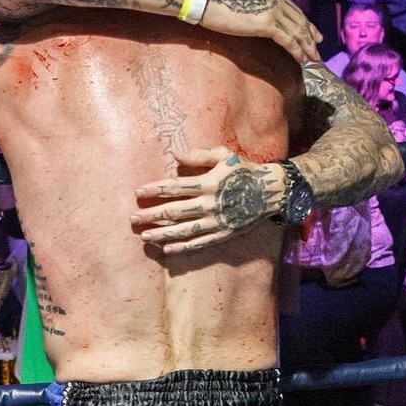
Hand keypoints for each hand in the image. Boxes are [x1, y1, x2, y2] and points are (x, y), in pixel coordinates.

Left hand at [130, 147, 279, 253]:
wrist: (272, 191)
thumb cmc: (244, 170)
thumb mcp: (224, 155)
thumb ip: (199, 155)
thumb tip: (175, 155)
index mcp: (209, 182)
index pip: (175, 187)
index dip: (155, 190)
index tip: (138, 193)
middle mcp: (210, 204)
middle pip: (175, 211)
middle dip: (151, 215)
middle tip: (132, 219)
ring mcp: (217, 221)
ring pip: (184, 230)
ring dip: (162, 233)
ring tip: (145, 236)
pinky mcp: (224, 233)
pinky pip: (200, 243)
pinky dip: (184, 247)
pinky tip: (168, 250)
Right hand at [206, 0, 322, 63]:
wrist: (207, 2)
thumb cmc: (219, 5)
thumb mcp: (246, 3)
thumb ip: (259, 9)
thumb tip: (262, 22)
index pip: (295, 11)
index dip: (307, 25)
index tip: (315, 36)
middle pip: (300, 21)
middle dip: (311, 38)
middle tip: (318, 52)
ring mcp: (273, 10)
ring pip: (297, 31)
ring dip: (307, 48)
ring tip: (313, 60)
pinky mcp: (267, 23)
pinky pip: (288, 40)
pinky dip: (297, 51)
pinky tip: (301, 59)